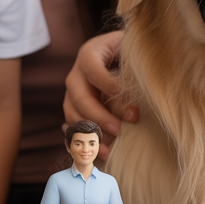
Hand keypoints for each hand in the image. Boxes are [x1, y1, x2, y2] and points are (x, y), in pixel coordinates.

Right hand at [63, 32, 136, 157]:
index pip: (93, 70)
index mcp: (89, 54)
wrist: (119, 55)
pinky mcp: (73, 108)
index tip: (127, 103)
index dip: (108, 86)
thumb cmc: (129, 53)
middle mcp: (76, 73)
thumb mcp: (131, 55)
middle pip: (80, 97)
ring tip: (108, 149)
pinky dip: (83, 139)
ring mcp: (72, 92)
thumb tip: (132, 104)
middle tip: (119, 130)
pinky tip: (97, 150)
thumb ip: (131, 71)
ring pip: (72, 113)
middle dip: (99, 117)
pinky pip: (71, 125)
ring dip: (89, 133)